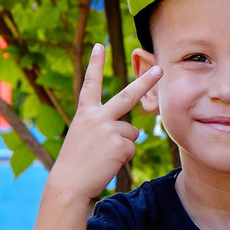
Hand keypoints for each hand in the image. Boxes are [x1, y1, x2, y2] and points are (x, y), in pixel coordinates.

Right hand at [51, 45, 159, 204]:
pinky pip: (132, 148)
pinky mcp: (120, 145)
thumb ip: (104, 126)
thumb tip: (134, 131)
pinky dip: (123, 158)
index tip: (99, 45)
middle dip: (145, 81)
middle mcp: (97, 117)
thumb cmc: (76, 162)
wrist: (69, 184)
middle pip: (127, 96)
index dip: (95, 64)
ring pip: (131, 133)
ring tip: (104, 156)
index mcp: (85, 113)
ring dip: (123, 145)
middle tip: (160, 68)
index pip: (90, 84)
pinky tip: (108, 162)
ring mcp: (109, 130)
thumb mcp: (85, 136)